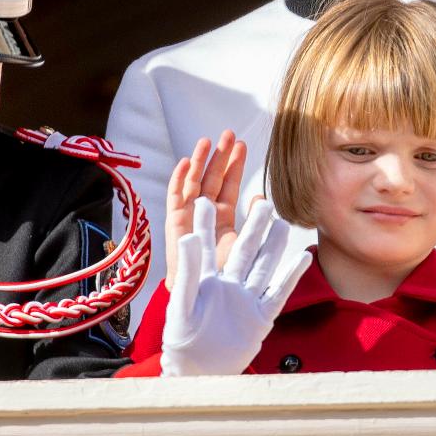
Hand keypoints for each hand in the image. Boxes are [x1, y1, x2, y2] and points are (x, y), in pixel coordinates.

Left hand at [162, 198, 311, 375]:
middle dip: (253, 227)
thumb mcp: (181, 303)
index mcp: (204, 281)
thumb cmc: (182, 339)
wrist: (198, 372)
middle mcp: (228, 286)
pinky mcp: (260, 318)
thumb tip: (187, 236)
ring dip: (273, 246)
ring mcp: (246, 301)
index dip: (205, 224)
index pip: (206, 246)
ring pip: (264, 267)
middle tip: (261, 201)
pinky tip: (302, 257)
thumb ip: (188, 271)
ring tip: (282, 222)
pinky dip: (291, 276)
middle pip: (244, 251)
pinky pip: (278, 293)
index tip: (204, 200)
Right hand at [165, 130, 246, 288]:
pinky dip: (178, 180)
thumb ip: (254, 222)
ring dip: (199, 161)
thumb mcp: (245, 247)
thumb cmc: (223, 278)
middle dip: (219, 156)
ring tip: (207, 141)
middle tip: (228, 133)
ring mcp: (187, 216)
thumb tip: (261, 197)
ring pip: (193, 183)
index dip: (235, 165)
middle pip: (211, 178)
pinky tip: (184, 163)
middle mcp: (203, 213)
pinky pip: (175, 198)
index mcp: (221, 217)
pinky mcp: (174, 224)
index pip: (228, 185)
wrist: (203, 302)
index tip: (243, 145)